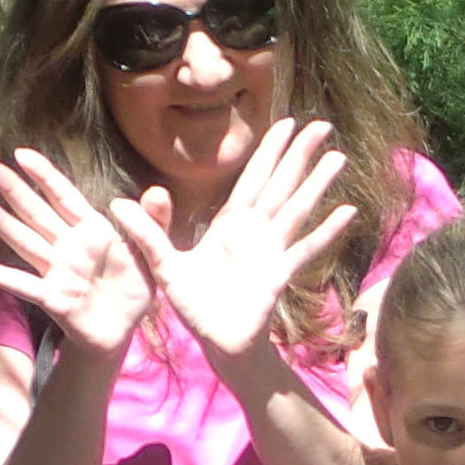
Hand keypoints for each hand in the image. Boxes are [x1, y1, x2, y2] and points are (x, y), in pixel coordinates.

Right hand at [0, 149, 157, 359]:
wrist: (124, 332)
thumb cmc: (135, 289)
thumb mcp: (152, 253)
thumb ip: (154, 222)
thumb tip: (157, 190)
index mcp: (93, 231)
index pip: (64, 197)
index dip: (44, 175)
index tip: (20, 152)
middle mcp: (68, 246)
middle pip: (35, 211)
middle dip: (10, 187)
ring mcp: (56, 271)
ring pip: (22, 239)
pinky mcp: (51, 298)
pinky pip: (20, 283)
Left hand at [112, 116, 360, 362]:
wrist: (217, 341)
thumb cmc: (194, 304)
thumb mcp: (164, 265)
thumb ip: (147, 234)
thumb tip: (117, 204)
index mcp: (229, 224)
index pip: (252, 178)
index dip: (269, 151)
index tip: (286, 123)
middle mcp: (255, 232)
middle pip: (281, 184)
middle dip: (299, 154)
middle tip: (322, 125)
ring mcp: (271, 251)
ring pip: (297, 208)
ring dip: (317, 183)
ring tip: (338, 156)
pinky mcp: (280, 274)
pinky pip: (306, 248)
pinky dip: (327, 231)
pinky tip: (347, 211)